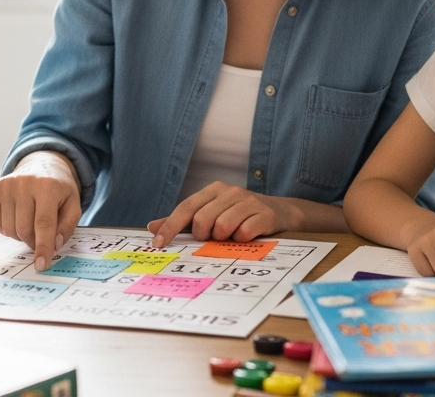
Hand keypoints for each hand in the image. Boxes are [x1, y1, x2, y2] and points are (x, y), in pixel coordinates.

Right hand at [0, 151, 81, 269]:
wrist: (43, 164)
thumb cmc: (59, 190)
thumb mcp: (73, 206)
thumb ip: (66, 227)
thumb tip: (53, 245)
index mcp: (48, 186)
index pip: (43, 224)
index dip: (43, 247)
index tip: (41, 265)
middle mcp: (24, 182)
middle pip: (24, 229)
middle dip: (33, 241)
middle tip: (40, 237)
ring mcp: (6, 184)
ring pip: (9, 229)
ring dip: (20, 235)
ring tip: (30, 221)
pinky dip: (7, 228)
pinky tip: (16, 216)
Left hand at [147, 182, 285, 248]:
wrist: (281, 212)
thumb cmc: (240, 215)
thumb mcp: (211, 213)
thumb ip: (183, 221)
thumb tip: (152, 227)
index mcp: (213, 190)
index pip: (186, 207)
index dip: (170, 226)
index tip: (157, 244)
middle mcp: (229, 192)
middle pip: (202, 220)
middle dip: (204, 235)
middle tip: (213, 238)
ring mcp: (248, 201)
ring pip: (223, 227)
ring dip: (224, 239)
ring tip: (232, 235)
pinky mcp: (264, 214)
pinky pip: (244, 233)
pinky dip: (242, 240)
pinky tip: (247, 235)